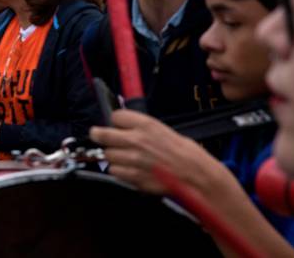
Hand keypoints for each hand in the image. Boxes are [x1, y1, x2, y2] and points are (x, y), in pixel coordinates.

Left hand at [89, 109, 229, 194]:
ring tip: (124, 156)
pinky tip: (129, 169)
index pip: (115, 116)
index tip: (116, 123)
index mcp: (145, 125)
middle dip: (98, 134)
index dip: (115, 120)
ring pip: (107, 155)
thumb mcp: (163, 130)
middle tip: (97, 135)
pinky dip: (119, 170)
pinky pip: (115, 171)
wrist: (195, 175)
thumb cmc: (185, 154)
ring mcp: (133, 159)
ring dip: (113, 155)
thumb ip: (141, 127)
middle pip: (102, 134)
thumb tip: (125, 126)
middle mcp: (136, 140)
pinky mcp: (133, 176)